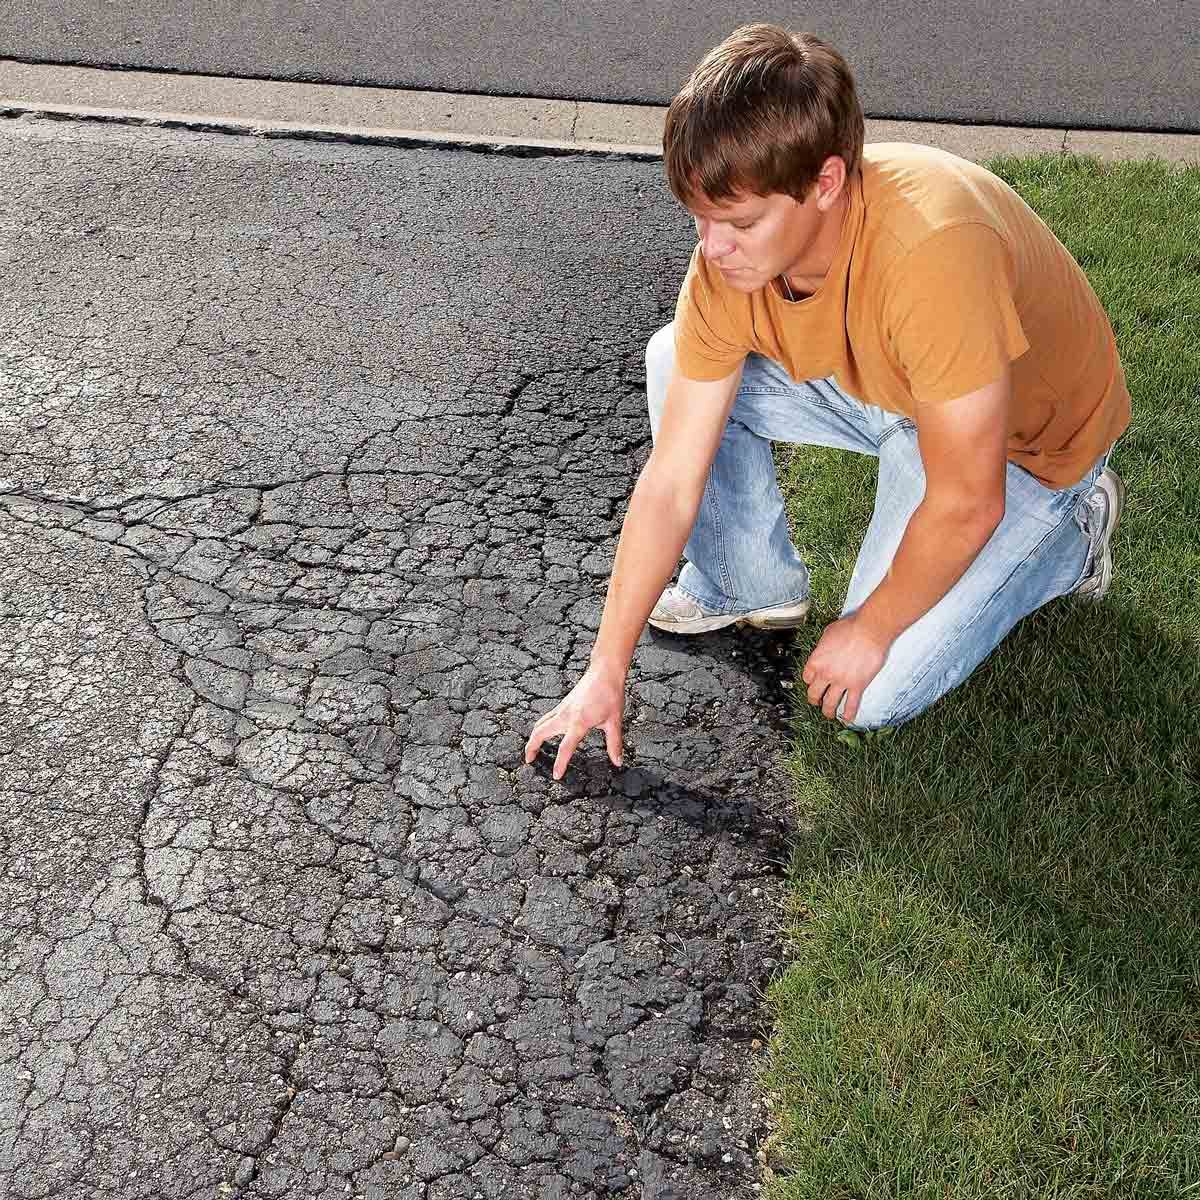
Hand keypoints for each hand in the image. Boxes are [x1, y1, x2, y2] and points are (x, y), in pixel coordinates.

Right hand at [524, 663, 625, 779]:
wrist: (605, 672)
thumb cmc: (610, 694)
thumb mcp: (614, 721)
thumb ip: (614, 743)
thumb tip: (618, 761)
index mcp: (578, 722)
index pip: (565, 747)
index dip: (560, 763)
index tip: (555, 775)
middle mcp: (565, 715)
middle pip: (540, 733)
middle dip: (532, 747)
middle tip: (529, 760)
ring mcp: (562, 708)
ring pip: (540, 724)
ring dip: (533, 736)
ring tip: (532, 748)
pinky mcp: (563, 703)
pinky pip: (546, 717)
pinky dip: (540, 727)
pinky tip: (545, 732)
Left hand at [801, 613, 890, 724]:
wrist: (869, 631)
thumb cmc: (850, 628)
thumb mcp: (828, 634)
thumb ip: (824, 646)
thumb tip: (826, 649)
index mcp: (816, 661)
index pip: (807, 678)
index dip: (810, 682)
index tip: (813, 684)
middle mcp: (825, 674)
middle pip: (814, 694)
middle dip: (814, 700)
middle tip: (817, 702)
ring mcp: (841, 682)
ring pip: (830, 703)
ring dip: (828, 711)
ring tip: (829, 714)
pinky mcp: (857, 686)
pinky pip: (851, 704)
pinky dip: (849, 714)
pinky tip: (848, 719)